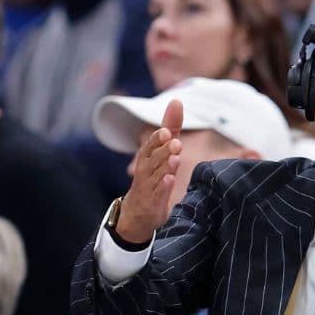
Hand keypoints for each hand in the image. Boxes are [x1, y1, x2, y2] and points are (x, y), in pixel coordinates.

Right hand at [117, 99, 183, 243]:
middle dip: (161, 150)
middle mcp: (145, 170)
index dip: (157, 139)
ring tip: (175, 157)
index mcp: (148, 157)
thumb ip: (170, 128)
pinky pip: (157, 195)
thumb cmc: (152, 178)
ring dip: (165, 166)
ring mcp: (148, 188)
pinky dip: (162, 188)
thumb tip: (176, 101)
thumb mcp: (162, 151)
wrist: (137, 214)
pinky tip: (169, 181)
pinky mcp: (153, 204)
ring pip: (155, 175)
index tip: (166, 131)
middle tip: (173, 141)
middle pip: (152, 158)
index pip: (151, 146)